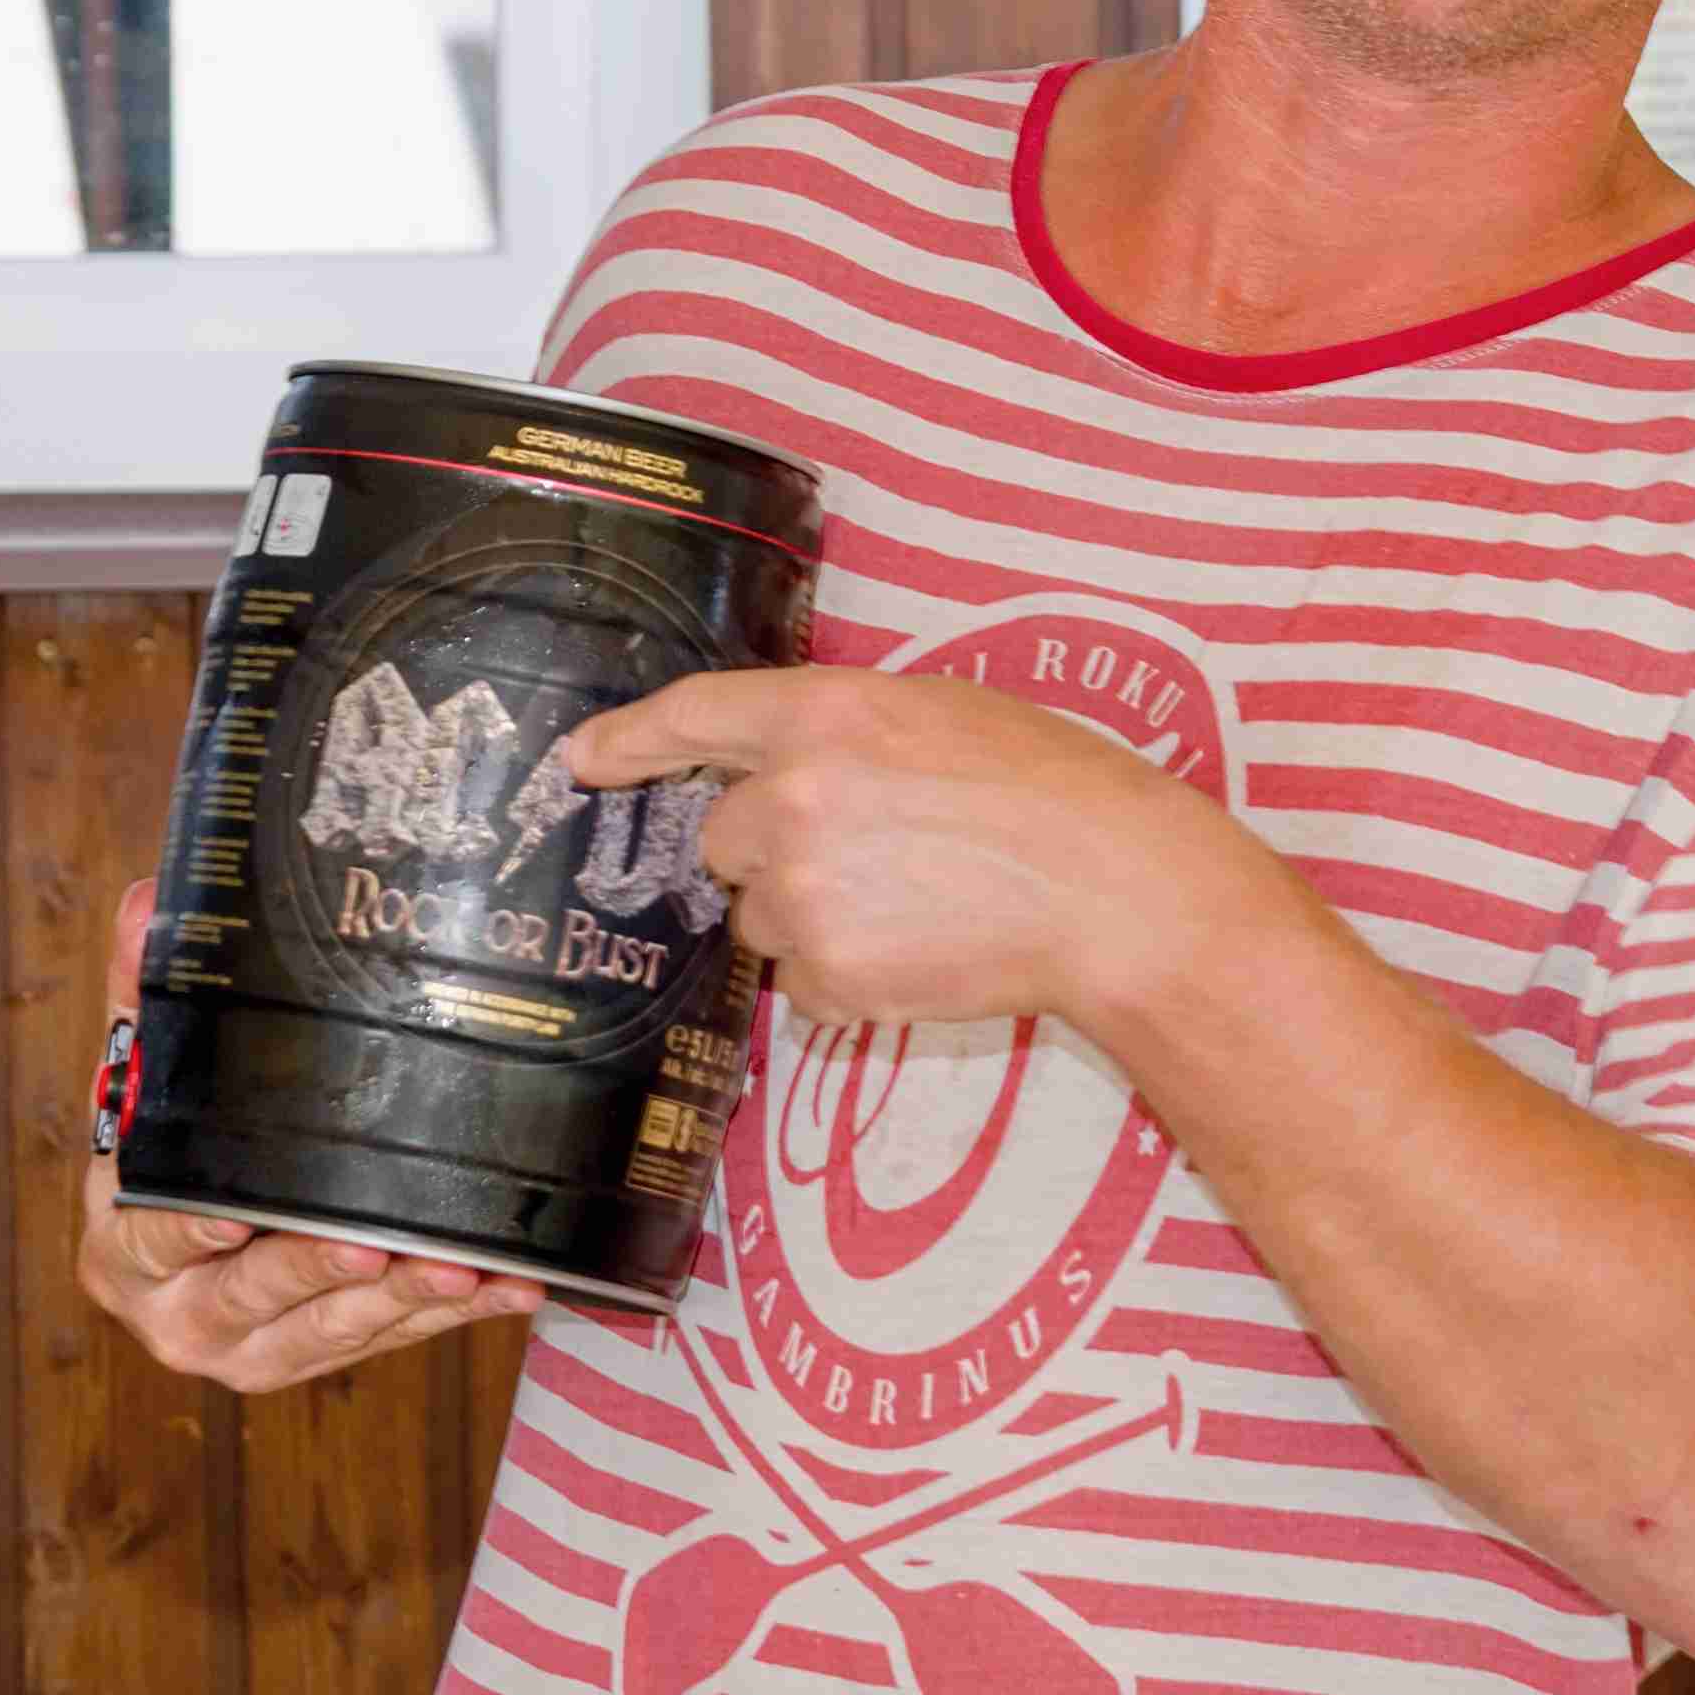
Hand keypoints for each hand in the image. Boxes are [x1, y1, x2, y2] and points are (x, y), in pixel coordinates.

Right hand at [72, 876, 545, 1390]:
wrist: (190, 1242)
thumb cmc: (167, 1152)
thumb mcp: (146, 1078)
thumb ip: (145, 992)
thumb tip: (145, 900)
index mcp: (124, 1250)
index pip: (155, 1236)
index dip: (190, 1231)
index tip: (231, 1216)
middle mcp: (181, 1315)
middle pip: (252, 1296)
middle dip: (315, 1270)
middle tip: (374, 1245)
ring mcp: (254, 1351)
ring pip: (331, 1331)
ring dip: (400, 1301)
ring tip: (460, 1265)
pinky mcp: (325, 1360)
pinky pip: (393, 1342)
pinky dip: (452, 1314)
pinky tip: (509, 1286)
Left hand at [561, 666, 1272, 1034]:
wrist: (1110, 891)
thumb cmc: (1051, 788)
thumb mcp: (941, 714)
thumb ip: (842, 734)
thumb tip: (778, 769)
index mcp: (822, 714)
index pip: (693, 716)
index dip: (630, 739)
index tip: (585, 758)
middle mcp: (790, 798)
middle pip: (725, 838)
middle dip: (777, 851)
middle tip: (876, 856)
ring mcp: (800, 892)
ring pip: (762, 917)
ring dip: (816, 916)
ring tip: (919, 904)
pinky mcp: (823, 973)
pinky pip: (804, 981)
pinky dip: (851, 976)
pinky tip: (922, 950)